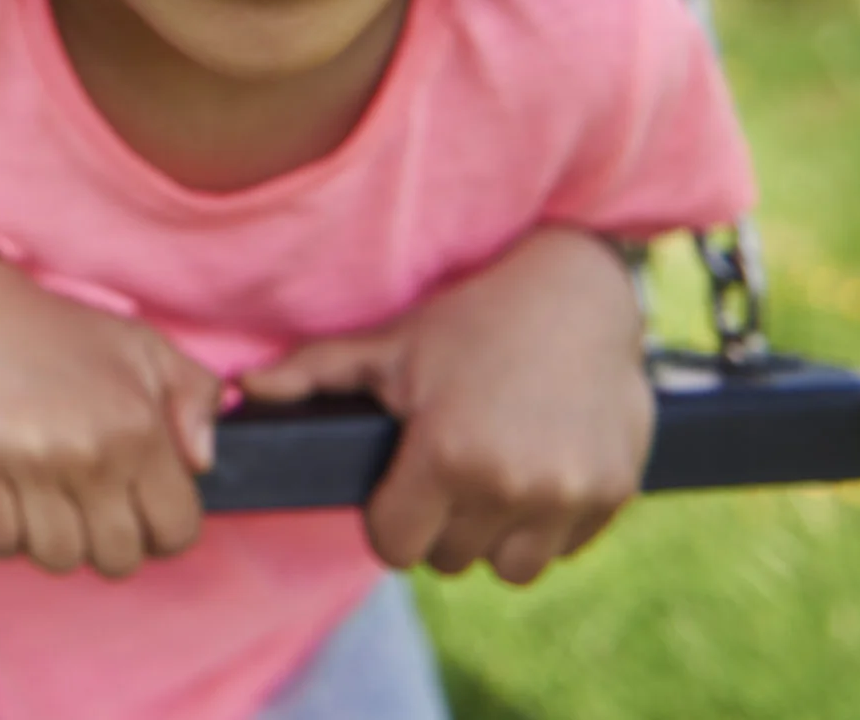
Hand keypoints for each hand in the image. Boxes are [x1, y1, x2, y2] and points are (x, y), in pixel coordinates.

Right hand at [0, 247, 223, 578]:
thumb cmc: (55, 332)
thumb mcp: (142, 345)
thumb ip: (194, 396)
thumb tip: (204, 462)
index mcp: (137, 425)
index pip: (175, 531)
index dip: (160, 530)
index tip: (135, 511)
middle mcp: (86, 450)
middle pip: (117, 559)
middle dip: (105, 541)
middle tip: (83, 505)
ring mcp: (23, 462)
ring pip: (57, 558)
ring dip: (50, 537)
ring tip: (40, 495)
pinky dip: (1, 529)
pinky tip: (1, 491)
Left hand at [239, 228, 651, 585]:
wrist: (580, 293)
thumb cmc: (473, 316)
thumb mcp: (390, 343)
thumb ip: (314, 374)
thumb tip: (245, 391)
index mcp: (448, 456)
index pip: (397, 546)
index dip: (389, 518)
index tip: (399, 486)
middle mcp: (511, 486)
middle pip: (451, 558)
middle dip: (439, 523)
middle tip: (445, 470)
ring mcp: (569, 495)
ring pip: (510, 567)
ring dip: (493, 535)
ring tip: (489, 478)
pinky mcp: (614, 494)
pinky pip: (563, 548)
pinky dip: (546, 525)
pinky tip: (536, 471)